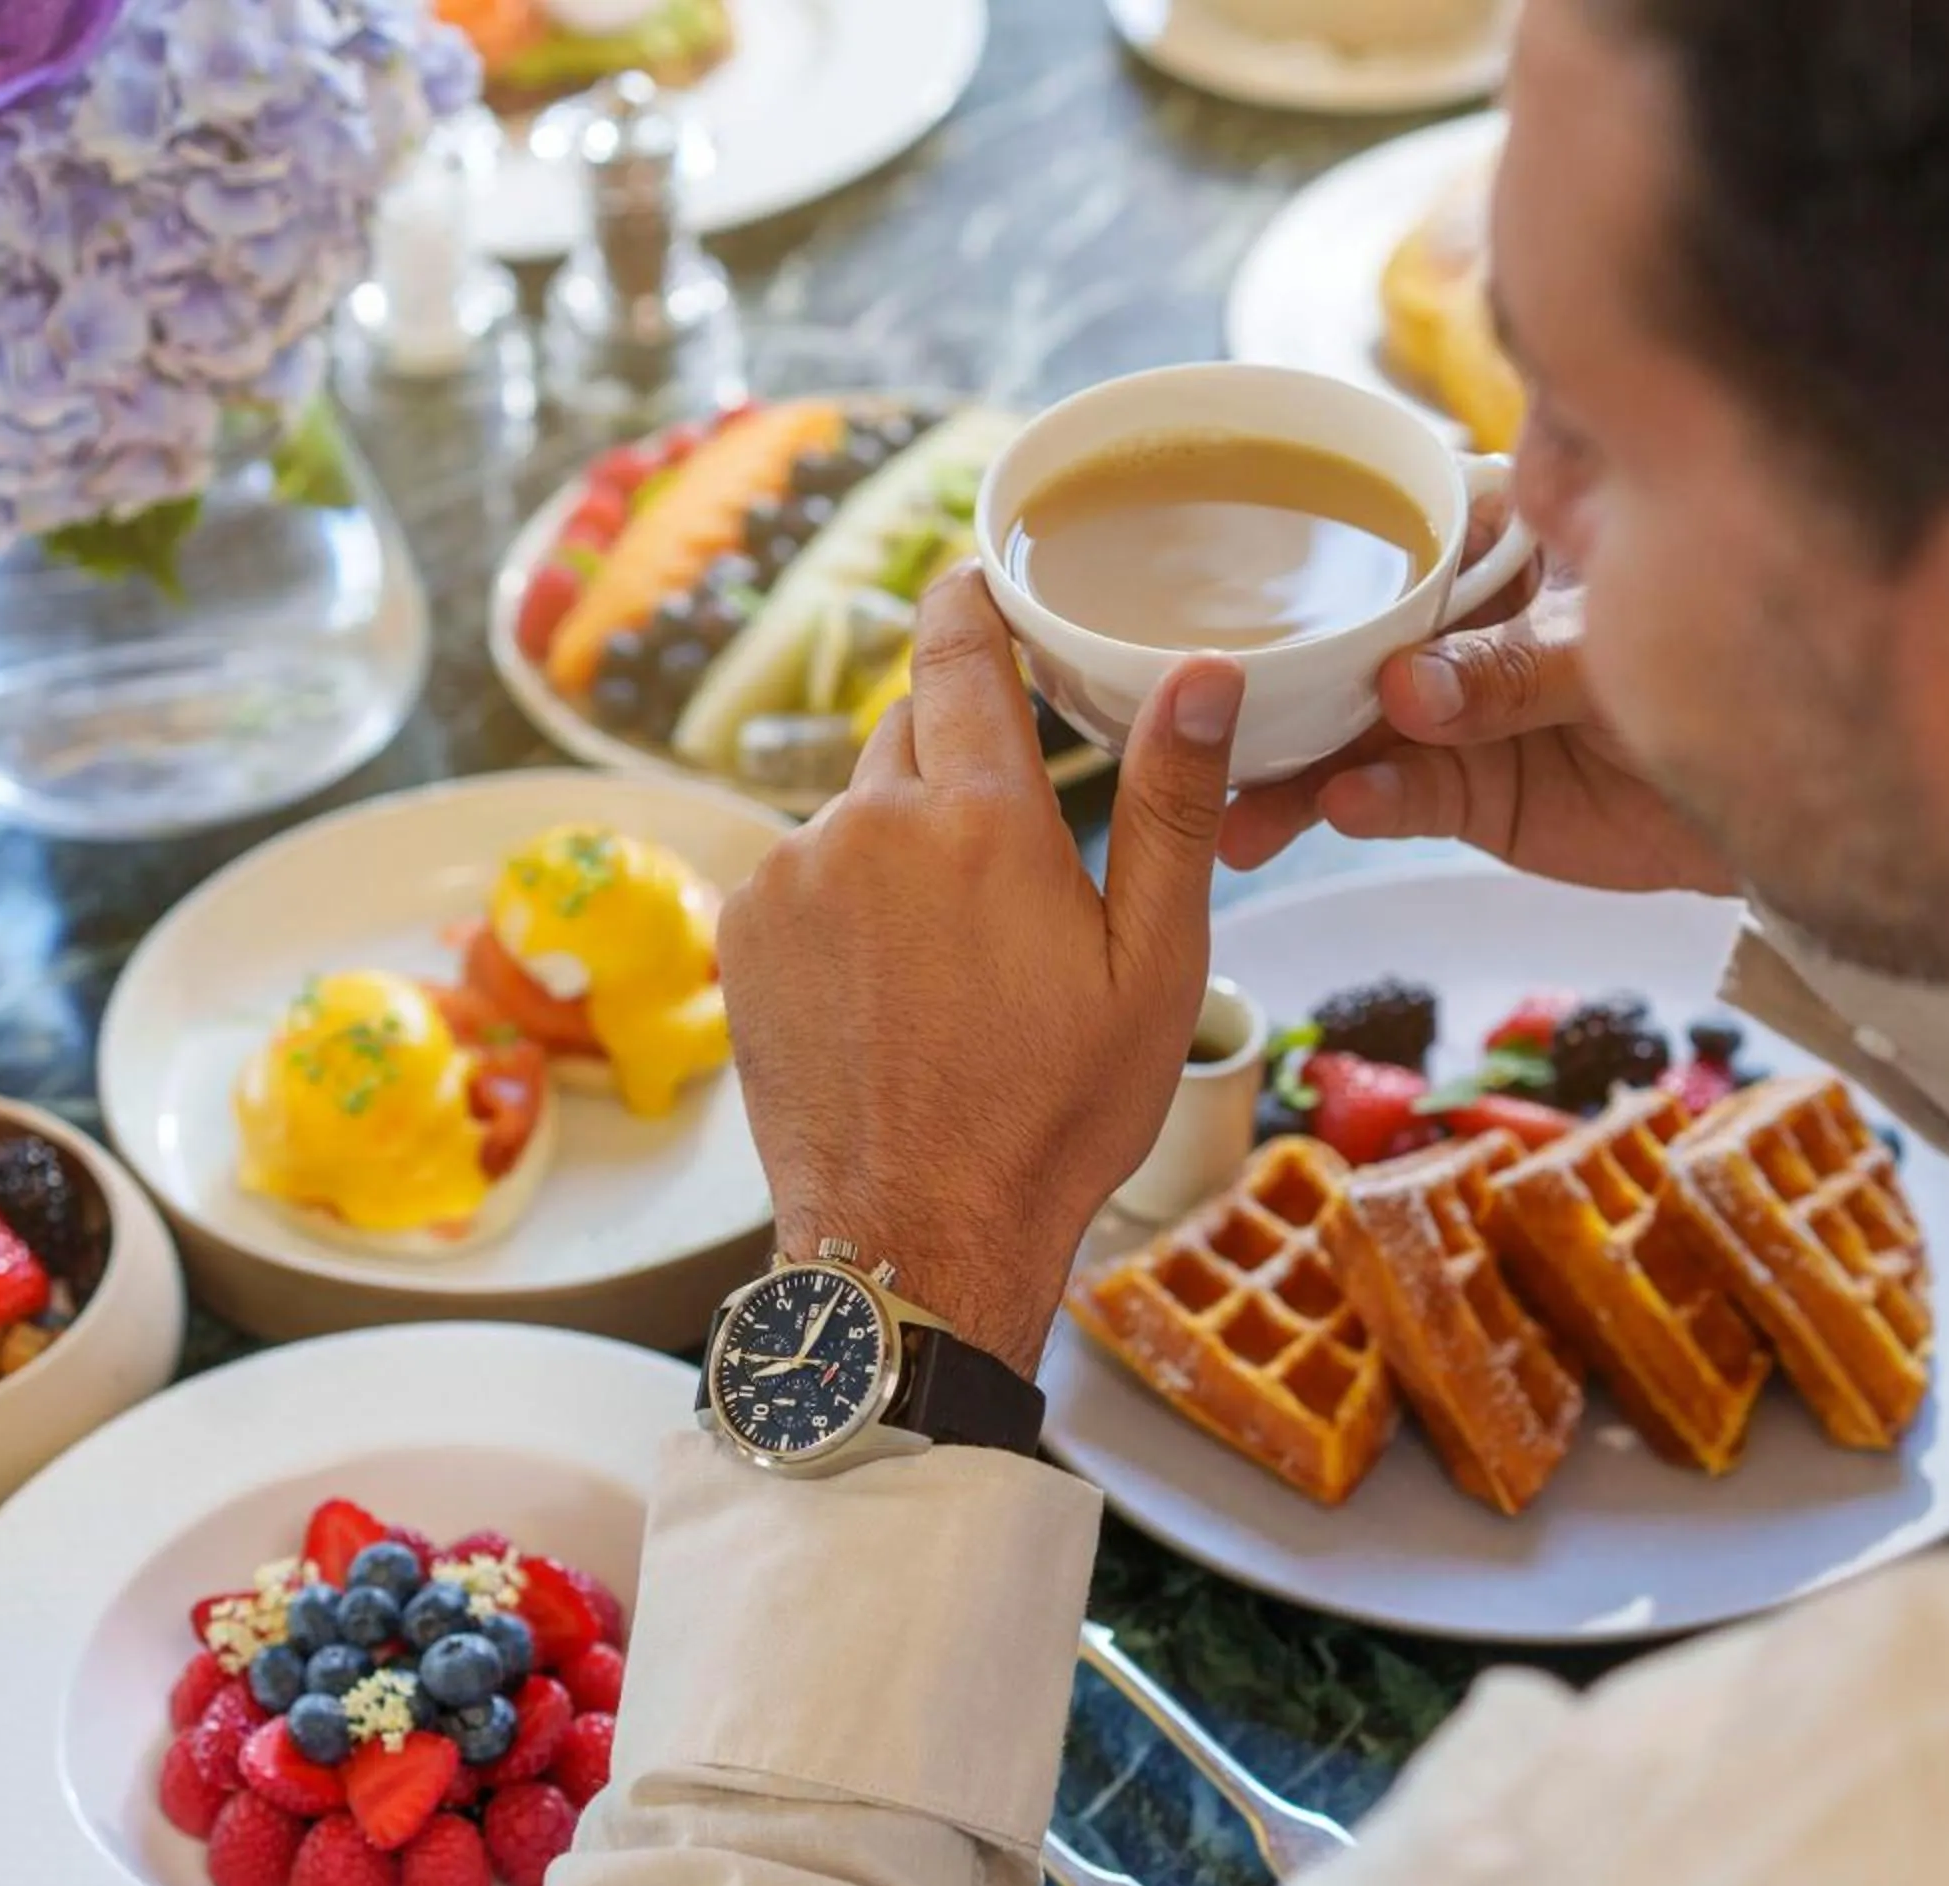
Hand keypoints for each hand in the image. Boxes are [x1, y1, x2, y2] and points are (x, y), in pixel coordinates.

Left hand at [717, 568, 1242, 1378]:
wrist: (914, 1239)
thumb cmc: (1051, 1114)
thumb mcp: (1152, 965)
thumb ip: (1172, 803)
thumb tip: (1203, 672)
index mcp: (978, 819)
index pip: (959, 647)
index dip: (972, 600)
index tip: (983, 583)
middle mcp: (866, 826)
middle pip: (911, 733)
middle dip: (959, 765)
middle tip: (1011, 853)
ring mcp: (790, 879)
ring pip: (857, 813)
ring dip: (902, 847)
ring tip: (954, 958)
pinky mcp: (745, 933)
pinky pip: (805, 876)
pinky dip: (847, 904)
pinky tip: (891, 988)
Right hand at [1218, 559, 1736, 896]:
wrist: (1763, 800)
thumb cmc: (1709, 670)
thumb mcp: (1604, 655)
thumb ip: (1509, 670)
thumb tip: (1406, 688)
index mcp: (1488, 537)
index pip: (1379, 521)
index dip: (1303, 545)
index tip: (1227, 577)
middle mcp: (1449, 619)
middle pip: (1337, 642)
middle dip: (1270, 687)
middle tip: (1205, 724)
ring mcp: (1445, 709)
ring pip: (1347, 733)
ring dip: (1290, 773)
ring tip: (1243, 812)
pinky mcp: (1458, 790)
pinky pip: (1393, 797)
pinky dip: (1360, 808)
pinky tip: (1332, 812)